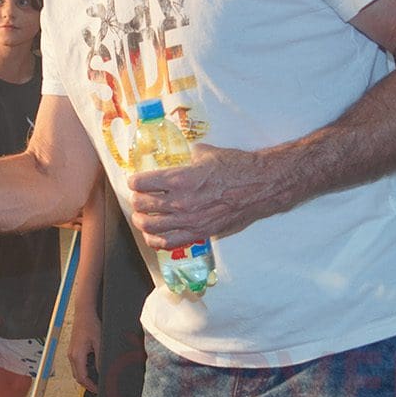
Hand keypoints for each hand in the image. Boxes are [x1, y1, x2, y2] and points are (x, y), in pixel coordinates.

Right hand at [67, 306, 99, 393]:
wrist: (84, 313)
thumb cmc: (91, 325)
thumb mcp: (99, 343)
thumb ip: (100, 360)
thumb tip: (102, 373)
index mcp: (76, 356)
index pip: (82, 378)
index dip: (91, 387)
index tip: (100, 391)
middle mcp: (71, 355)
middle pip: (78, 377)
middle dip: (88, 384)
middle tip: (100, 388)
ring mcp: (71, 353)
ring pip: (77, 371)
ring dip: (87, 377)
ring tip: (99, 380)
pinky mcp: (74, 350)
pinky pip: (78, 364)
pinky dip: (85, 370)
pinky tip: (95, 368)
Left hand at [126, 142, 280, 248]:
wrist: (261, 185)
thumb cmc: (236, 167)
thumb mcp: (205, 153)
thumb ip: (186, 157)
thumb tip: (178, 156)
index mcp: (179, 179)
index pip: (142, 183)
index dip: (134, 182)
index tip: (135, 181)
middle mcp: (181, 202)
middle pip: (142, 205)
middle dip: (136, 201)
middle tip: (138, 198)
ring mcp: (190, 220)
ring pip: (151, 227)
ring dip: (141, 221)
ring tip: (141, 217)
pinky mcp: (201, 233)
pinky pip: (169, 242)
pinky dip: (155, 240)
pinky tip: (153, 236)